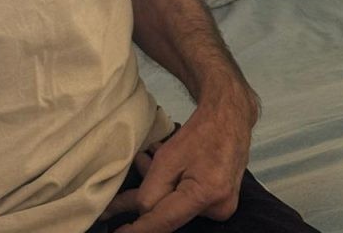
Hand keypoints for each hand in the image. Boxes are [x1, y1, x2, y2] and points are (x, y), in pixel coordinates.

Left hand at [97, 100, 254, 232]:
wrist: (229, 121)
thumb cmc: (199, 133)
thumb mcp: (168, 157)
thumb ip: (152, 188)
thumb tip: (140, 213)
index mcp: (204, 194)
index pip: (164, 220)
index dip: (140, 230)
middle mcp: (217, 208)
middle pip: (169, 213)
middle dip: (144, 199)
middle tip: (114, 203)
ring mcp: (221, 208)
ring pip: (176, 205)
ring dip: (158, 186)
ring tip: (146, 157)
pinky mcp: (220, 204)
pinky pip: (187, 201)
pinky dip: (173, 186)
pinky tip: (163, 165)